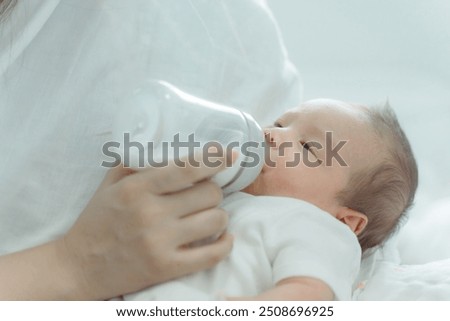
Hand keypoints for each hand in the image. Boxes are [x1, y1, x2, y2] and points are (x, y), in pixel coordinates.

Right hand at [57, 153, 232, 299]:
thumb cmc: (97, 220)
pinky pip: (212, 254)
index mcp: (137, 188)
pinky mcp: (166, 268)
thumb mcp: (110, 183)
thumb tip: (170, 145)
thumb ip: (138, 163)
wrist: (79, 266)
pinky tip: (224, 237)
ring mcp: (160, 243)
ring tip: (208, 215)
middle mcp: (150, 213)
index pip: (187, 168)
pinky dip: (225, 244)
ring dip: (219, 215)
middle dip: (213, 190)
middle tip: (204, 194)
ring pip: (215, 220)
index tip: (229, 153)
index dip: (214, 158)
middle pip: (209, 193)